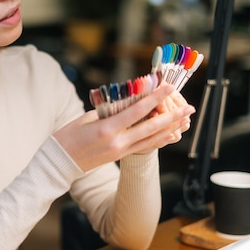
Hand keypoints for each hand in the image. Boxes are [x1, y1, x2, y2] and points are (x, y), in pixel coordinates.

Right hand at [54, 83, 194, 171]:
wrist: (59, 162)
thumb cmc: (69, 136)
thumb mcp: (87, 117)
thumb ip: (110, 109)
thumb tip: (129, 100)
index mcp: (108, 129)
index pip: (137, 111)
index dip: (154, 98)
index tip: (167, 87)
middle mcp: (118, 142)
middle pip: (151, 127)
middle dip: (172, 116)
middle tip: (189, 107)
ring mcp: (121, 151)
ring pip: (152, 139)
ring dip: (171, 129)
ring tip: (186, 120)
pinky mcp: (120, 156)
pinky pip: (145, 147)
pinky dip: (160, 140)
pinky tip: (171, 135)